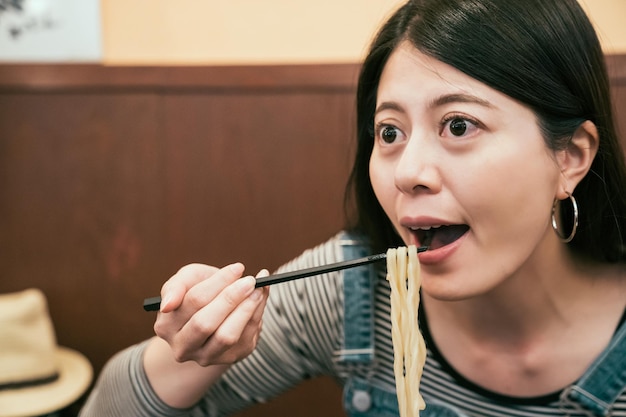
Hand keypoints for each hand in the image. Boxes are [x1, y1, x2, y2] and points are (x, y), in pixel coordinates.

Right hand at [154, 262, 269, 365]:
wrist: (213, 312)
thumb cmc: (197, 291)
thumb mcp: (186, 280)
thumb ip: (176, 286)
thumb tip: (168, 304)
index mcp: (166, 325)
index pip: (193, 301)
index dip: (219, 282)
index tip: (238, 268)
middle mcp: (182, 347)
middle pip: (205, 324)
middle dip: (231, 298)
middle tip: (250, 281)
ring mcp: (206, 357)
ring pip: (226, 336)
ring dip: (247, 309)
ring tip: (258, 289)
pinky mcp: (229, 358)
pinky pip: (246, 338)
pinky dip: (257, 315)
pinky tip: (259, 299)